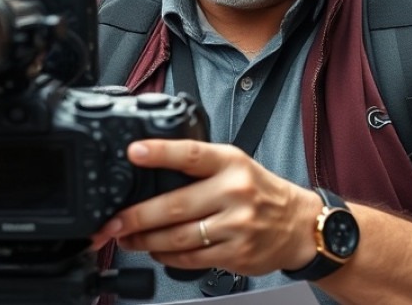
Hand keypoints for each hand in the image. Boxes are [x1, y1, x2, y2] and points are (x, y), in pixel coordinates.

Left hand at [89, 139, 319, 275]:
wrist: (299, 226)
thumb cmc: (262, 192)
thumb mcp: (236, 165)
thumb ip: (200, 167)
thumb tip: (149, 170)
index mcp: (231, 163)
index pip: (192, 154)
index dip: (161, 153)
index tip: (134, 152)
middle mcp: (234, 192)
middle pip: (175, 205)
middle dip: (136, 216)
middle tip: (113, 222)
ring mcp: (236, 225)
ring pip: (178, 237)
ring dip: (145, 240)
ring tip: (127, 238)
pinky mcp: (236, 254)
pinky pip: (191, 259)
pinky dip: (166, 257)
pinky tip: (156, 251)